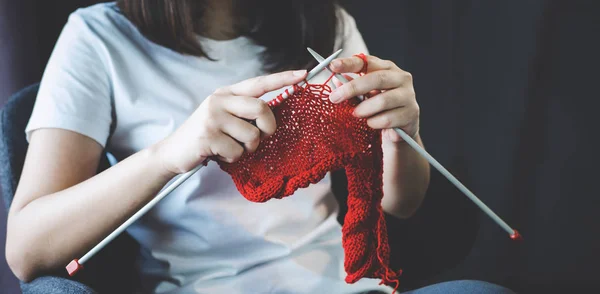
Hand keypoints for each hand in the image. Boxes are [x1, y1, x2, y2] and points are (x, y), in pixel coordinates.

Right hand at [155, 69, 307, 173]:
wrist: (174, 152)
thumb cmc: (207, 136)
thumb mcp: (225, 117)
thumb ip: (245, 112)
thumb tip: (273, 115)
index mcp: (226, 93)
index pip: (259, 83)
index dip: (282, 79)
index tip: (303, 75)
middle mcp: (219, 100)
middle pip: (262, 108)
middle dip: (268, 127)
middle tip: (261, 137)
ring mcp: (212, 117)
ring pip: (252, 135)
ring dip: (247, 148)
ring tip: (231, 147)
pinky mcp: (208, 136)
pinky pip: (237, 151)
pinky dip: (233, 158)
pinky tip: (219, 154)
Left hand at [327, 55, 418, 143]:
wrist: (399, 131)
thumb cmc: (379, 109)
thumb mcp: (363, 97)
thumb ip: (351, 88)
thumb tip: (336, 82)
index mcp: (387, 68)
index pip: (367, 61)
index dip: (349, 63)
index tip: (333, 66)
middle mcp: (400, 78)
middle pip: (377, 78)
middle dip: (353, 88)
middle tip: (335, 98)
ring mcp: (408, 95)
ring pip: (383, 100)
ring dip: (364, 109)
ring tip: (355, 114)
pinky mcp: (411, 113)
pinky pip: (388, 118)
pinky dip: (375, 122)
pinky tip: (371, 124)